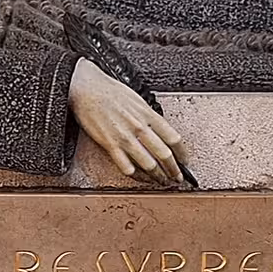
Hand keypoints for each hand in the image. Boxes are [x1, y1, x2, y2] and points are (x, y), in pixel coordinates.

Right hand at [68, 58, 190, 185]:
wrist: (87, 89)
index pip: (174, 138)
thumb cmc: (110, 91)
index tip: (185, 161)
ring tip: (161, 182)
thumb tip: (161, 131)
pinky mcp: (110, 145)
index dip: (183, 154)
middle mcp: (140, 128)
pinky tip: (140, 178)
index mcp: (149, 115)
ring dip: (158, 177)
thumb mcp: (138, 99)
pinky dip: (136, 176)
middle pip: (165, 155)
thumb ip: (150, 116)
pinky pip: (127, 167)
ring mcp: (125, 138)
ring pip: (149, 165)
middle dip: (174, 170)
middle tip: (177, 178)